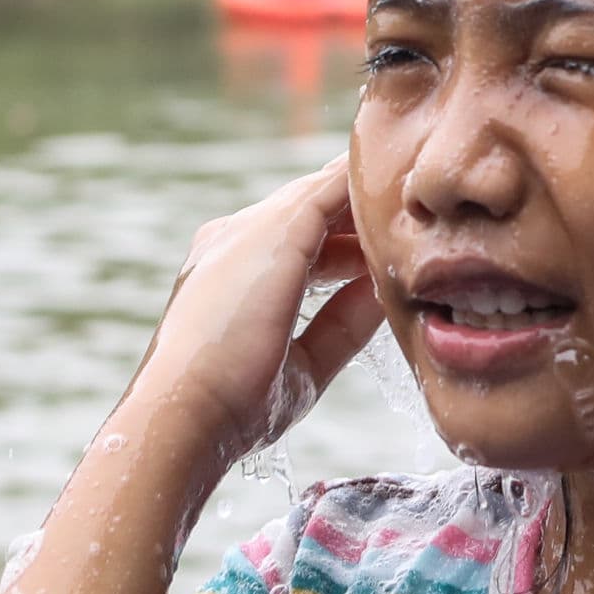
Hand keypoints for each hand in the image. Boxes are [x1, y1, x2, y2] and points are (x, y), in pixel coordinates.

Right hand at [120, 161, 388, 467]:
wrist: (186, 409)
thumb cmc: (234, 405)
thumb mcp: (301, 363)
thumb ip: (341, 323)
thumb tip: (384, 294)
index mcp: (230, 274)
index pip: (298, 248)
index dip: (344, 249)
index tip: (381, 255)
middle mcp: (233, 242)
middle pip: (309, 217)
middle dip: (356, 222)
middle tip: (406, 223)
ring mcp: (249, 229)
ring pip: (319, 198)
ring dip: (362, 201)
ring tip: (408, 200)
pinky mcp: (276, 227)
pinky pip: (330, 190)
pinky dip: (361, 185)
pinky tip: (394, 184)